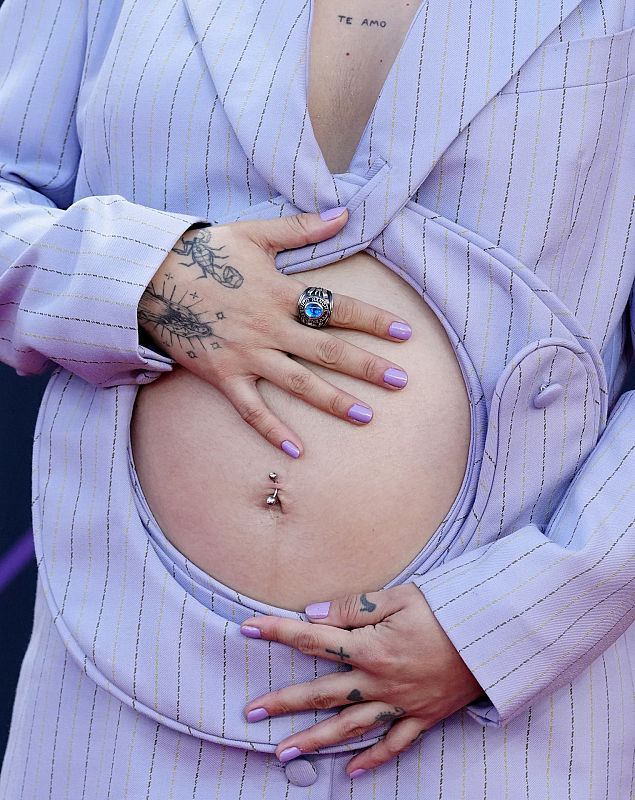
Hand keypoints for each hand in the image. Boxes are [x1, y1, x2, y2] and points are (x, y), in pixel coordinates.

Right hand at [138, 209, 411, 457]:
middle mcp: (270, 328)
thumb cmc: (204, 253)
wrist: (150, 277)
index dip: (373, 320)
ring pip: (298, 383)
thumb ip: (301, 228)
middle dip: (367, 366)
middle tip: (402, 382)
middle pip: (327, 350)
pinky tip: (296, 449)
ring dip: (333, 401)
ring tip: (366, 416)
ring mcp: (247, 355)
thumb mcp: (254, 233)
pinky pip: (251, 408)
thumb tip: (343, 212)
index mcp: (281, 293)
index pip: (337, 308)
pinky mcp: (223, 375)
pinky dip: (272, 429)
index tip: (405, 333)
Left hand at [240, 584, 484, 776]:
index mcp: (370, 648)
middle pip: (321, 694)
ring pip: (349, 728)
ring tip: (283, 753)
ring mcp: (401, 705)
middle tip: (251, 712)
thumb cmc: (447, 610)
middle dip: (283, 703)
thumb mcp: (399, 597)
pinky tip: (351, 772)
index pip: (312, 640)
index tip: (247, 629)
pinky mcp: (423, 717)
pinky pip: (394, 745)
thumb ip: (351, 608)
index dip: (277, 633)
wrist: (495, 637)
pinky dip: (372, 760)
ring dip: (314, 740)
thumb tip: (311, 613)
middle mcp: (380, 682)